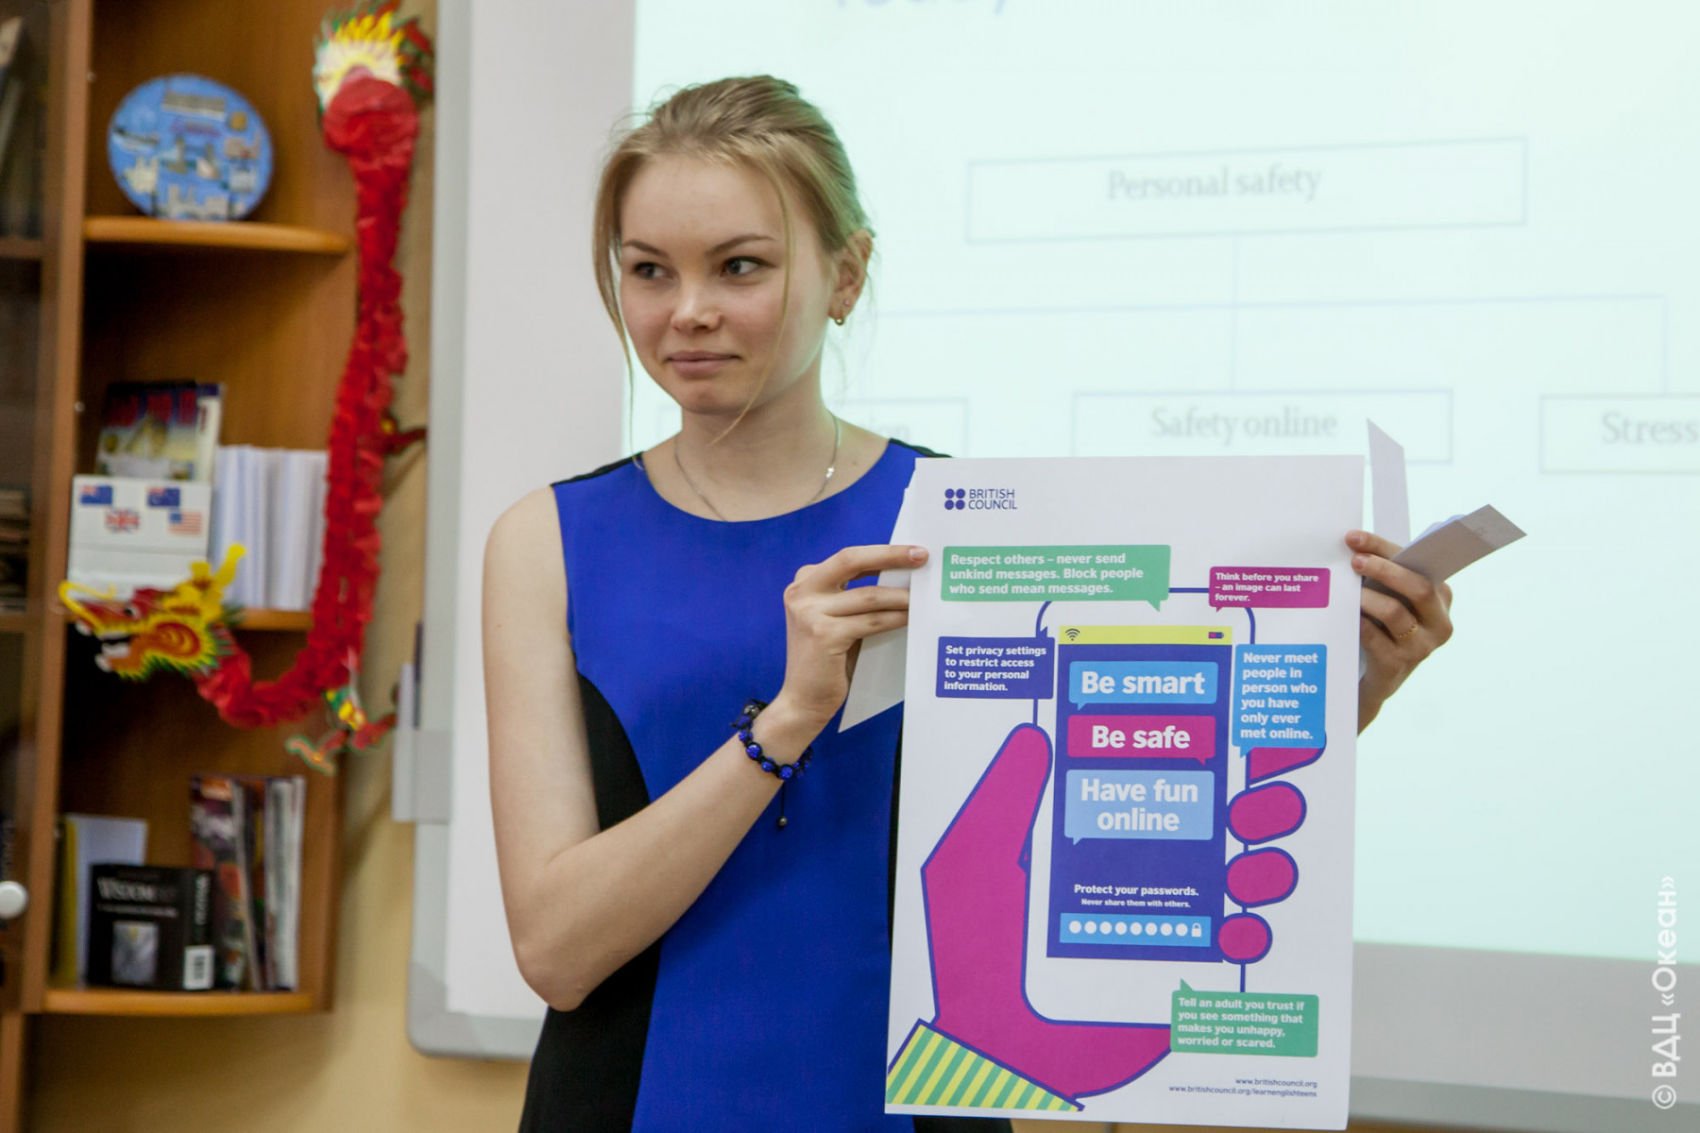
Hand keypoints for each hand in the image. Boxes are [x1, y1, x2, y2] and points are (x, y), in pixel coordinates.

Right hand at [772, 544, 926, 732]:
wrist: (803, 700)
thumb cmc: (828, 660)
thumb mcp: (835, 619)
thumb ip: (855, 597)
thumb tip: (901, 578)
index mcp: (805, 582)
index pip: (849, 558)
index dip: (882, 552)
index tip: (913, 550)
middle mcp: (802, 591)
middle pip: (851, 560)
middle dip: (890, 556)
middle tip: (922, 556)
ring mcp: (809, 612)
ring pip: (868, 595)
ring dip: (900, 596)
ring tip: (924, 597)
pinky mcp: (823, 634)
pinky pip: (871, 621)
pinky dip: (895, 618)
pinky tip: (911, 619)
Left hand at [1348, 530, 1453, 730]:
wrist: (1373, 678)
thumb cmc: (1382, 628)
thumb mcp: (1390, 599)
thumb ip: (1385, 577)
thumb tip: (1354, 547)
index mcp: (1441, 598)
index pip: (1417, 563)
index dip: (1384, 548)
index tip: (1354, 538)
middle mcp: (1439, 623)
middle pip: (1419, 588)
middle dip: (1385, 570)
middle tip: (1354, 561)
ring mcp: (1421, 647)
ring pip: (1395, 613)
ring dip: (1368, 598)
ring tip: (1349, 592)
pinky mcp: (1398, 666)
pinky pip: (1375, 638)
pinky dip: (1358, 623)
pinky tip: (1345, 616)